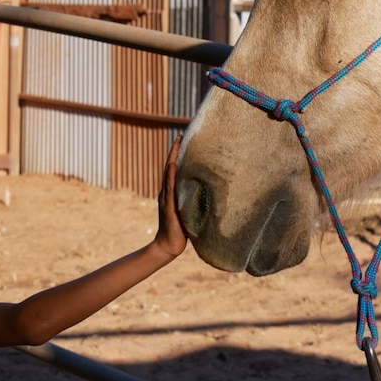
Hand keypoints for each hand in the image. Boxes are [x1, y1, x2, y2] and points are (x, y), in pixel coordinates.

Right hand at [154, 135, 187, 257]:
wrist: (169, 245)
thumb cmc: (182, 230)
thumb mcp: (191, 212)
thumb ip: (197, 202)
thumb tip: (214, 194)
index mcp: (172, 192)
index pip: (174, 170)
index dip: (178, 155)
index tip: (183, 141)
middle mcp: (167, 192)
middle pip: (170, 166)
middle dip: (174, 151)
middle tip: (180, 135)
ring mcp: (166, 198)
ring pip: (168, 173)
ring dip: (172, 158)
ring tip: (177, 144)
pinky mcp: (168, 205)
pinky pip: (169, 187)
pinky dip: (171, 175)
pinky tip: (174, 165)